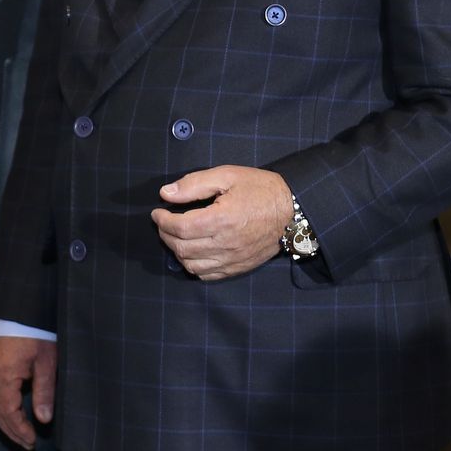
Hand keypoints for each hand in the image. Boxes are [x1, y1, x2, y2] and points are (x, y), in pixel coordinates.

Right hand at [0, 334, 56, 450]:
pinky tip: (10, 413)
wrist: (20, 308)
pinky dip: (0, 408)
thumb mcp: (46, 362)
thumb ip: (44, 391)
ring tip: (20, 434)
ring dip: (5, 422)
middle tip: (27, 445)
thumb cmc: (35, 333)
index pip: (9, 414)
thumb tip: (44, 419)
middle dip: (12, 432)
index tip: (33, 441)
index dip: (20, 430)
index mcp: (4, 377)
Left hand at [152, 165, 294, 280]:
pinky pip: (208, 276)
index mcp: (221, 219)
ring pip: (192, 265)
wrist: (292, 210)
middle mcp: (225, 244)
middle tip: (163, 223)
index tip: (157, 212)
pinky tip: (191, 252)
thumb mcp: (227, 175)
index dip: (162, 221)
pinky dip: (193, 266)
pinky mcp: (238, 267)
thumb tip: (166, 193)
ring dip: (177, 252)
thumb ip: (194, 184)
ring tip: (175, 237)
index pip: (180, 227)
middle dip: (165, 235)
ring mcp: (232, 259)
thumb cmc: (260, 189)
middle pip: (182, 248)